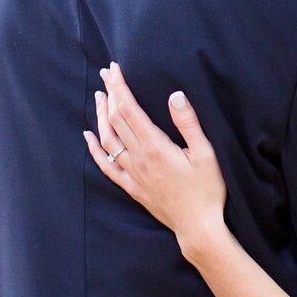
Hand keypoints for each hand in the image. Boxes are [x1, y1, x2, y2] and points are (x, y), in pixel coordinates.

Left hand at [83, 63, 227, 257]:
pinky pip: (106, 166)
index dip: (119, 87)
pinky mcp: (132, 187)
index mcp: (155, 146)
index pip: (129, 109)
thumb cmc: (207, 189)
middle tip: (105, 74)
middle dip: (109, 94)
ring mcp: (132, 174)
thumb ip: (188, 123)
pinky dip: (95, 150)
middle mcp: (138, 158)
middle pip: (115, 120)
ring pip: (107, 140)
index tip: (115, 69)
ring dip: (100, 116)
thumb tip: (175, 94)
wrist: (198, 226)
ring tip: (99, 96)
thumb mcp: (206, 153)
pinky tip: (88, 137)